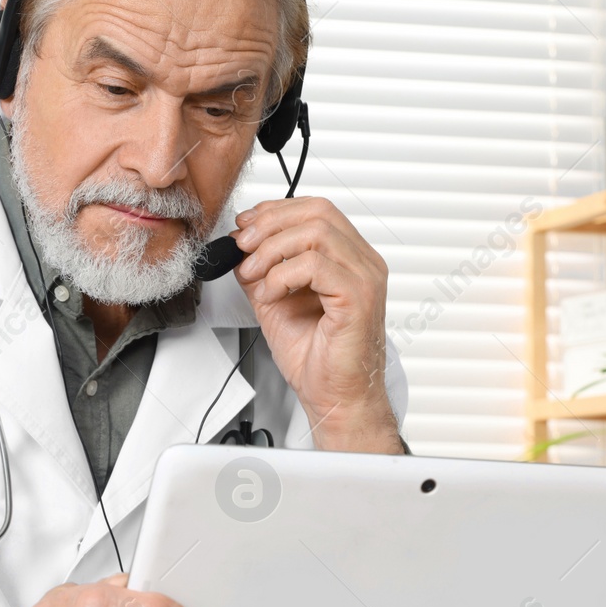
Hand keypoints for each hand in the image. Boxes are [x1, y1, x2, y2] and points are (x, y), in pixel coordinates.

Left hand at [231, 196, 400, 451]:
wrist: (334, 397)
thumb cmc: (315, 356)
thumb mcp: (275, 300)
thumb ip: (261, 269)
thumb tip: (240, 245)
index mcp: (349, 258)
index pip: (316, 209)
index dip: (275, 211)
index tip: (245, 227)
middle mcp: (363, 262)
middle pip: (317, 212)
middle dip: (270, 224)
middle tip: (243, 247)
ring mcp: (365, 278)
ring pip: (316, 232)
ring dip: (272, 250)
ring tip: (254, 276)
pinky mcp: (358, 298)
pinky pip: (315, 265)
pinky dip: (282, 275)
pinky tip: (271, 294)